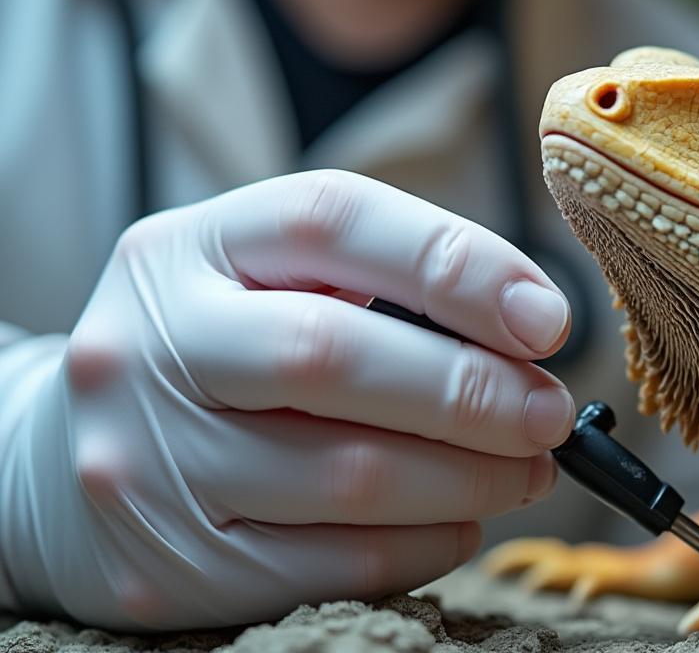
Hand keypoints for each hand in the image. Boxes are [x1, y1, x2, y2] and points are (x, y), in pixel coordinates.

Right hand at [0, 170, 574, 629]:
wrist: (59, 464)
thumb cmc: (214, 355)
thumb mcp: (266, 282)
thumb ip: (380, 282)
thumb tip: (528, 328)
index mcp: (188, 248)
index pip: (333, 220)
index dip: (457, 265)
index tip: (546, 319)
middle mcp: (148, 346)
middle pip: (335, 356)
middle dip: (474, 389)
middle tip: (550, 413)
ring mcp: (145, 462)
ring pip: (348, 475)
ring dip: (470, 476)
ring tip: (528, 470)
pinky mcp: (166, 566)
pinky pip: (333, 564)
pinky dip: (424, 543)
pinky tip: (461, 519)